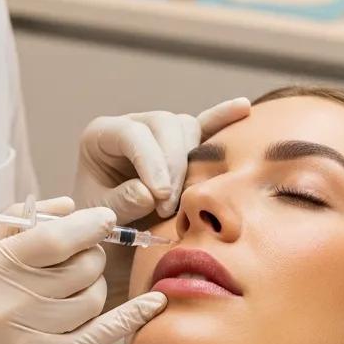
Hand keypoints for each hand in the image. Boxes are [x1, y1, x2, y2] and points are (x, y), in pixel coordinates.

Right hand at [0, 197, 165, 343]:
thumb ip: (18, 220)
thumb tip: (69, 205)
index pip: (57, 239)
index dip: (91, 224)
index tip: (104, 218)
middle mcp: (11, 302)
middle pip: (82, 268)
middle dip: (93, 254)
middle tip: (85, 252)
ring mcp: (29, 336)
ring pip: (92, 299)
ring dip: (95, 284)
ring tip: (78, 282)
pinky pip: (98, 336)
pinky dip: (130, 318)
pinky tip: (154, 302)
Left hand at [74, 97, 250, 221]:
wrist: (110, 235)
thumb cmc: (101, 222)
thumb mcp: (100, 215)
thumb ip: (120, 202)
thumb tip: (148, 191)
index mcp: (102, 135)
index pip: (133, 134)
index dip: (151, 162)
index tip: (161, 197)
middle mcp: (132, 125)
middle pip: (164, 124)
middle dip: (174, 165)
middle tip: (170, 206)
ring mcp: (158, 131)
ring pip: (186, 127)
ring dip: (192, 160)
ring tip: (185, 197)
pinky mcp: (182, 143)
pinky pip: (205, 125)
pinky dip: (222, 118)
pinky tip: (243, 108)